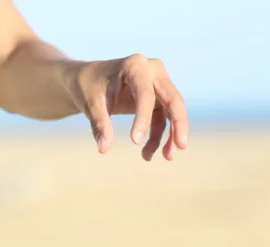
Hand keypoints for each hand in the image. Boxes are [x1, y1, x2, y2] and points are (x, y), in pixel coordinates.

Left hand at [68, 54, 188, 160]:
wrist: (87, 78)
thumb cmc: (88, 87)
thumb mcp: (90, 104)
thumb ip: (99, 125)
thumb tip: (103, 149)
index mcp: (134, 65)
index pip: (145, 93)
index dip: (143, 117)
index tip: (134, 141)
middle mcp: (151, 70)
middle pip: (172, 98)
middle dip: (179, 123)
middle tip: (181, 146)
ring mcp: (157, 83)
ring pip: (172, 111)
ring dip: (171, 135)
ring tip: (167, 157)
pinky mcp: (157, 98)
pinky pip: (163, 119)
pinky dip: (159, 137)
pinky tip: (147, 154)